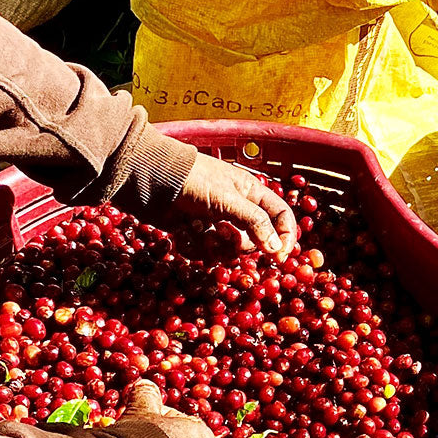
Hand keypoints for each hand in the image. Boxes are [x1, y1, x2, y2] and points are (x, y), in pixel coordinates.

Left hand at [173, 152, 297, 260]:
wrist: (153, 180)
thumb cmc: (193, 180)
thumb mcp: (228, 198)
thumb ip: (255, 222)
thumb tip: (276, 248)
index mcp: (251, 193)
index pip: (281, 217)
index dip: (284, 237)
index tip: (278, 258)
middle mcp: (237, 209)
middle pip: (253, 240)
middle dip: (236, 243)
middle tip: (220, 232)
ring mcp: (216, 222)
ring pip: (227, 250)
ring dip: (212, 245)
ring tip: (196, 227)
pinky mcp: (196, 233)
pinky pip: (204, 252)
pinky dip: (193, 245)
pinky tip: (182, 230)